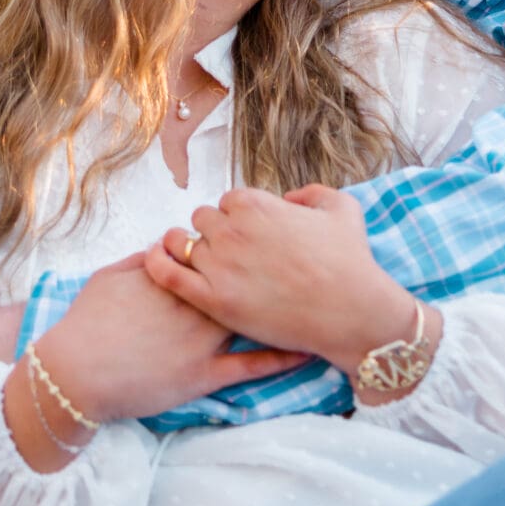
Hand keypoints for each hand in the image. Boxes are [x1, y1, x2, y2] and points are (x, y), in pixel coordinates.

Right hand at [34, 253, 308, 429]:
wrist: (76, 373)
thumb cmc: (87, 324)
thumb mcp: (110, 278)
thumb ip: (141, 260)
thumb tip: (161, 245)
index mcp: (174, 278)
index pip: (216, 253)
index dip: (242, 246)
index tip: (261, 241)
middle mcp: (195, 304)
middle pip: (244, 280)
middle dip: (272, 270)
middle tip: (299, 263)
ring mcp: (202, 341)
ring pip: (255, 318)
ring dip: (287, 307)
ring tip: (322, 298)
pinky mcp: (204, 376)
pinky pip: (251, 366)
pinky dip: (282, 357)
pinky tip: (308, 348)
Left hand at [143, 185, 426, 380]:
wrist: (350, 312)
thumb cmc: (350, 263)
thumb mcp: (343, 209)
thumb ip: (313, 193)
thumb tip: (288, 199)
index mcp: (256, 204)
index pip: (228, 202)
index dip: (237, 219)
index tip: (247, 235)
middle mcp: (232, 229)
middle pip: (204, 221)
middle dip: (215, 234)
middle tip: (232, 255)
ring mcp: (220, 264)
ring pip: (184, 245)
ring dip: (190, 250)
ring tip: (202, 264)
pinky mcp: (213, 299)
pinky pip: (169, 274)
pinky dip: (157, 264)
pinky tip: (154, 262)